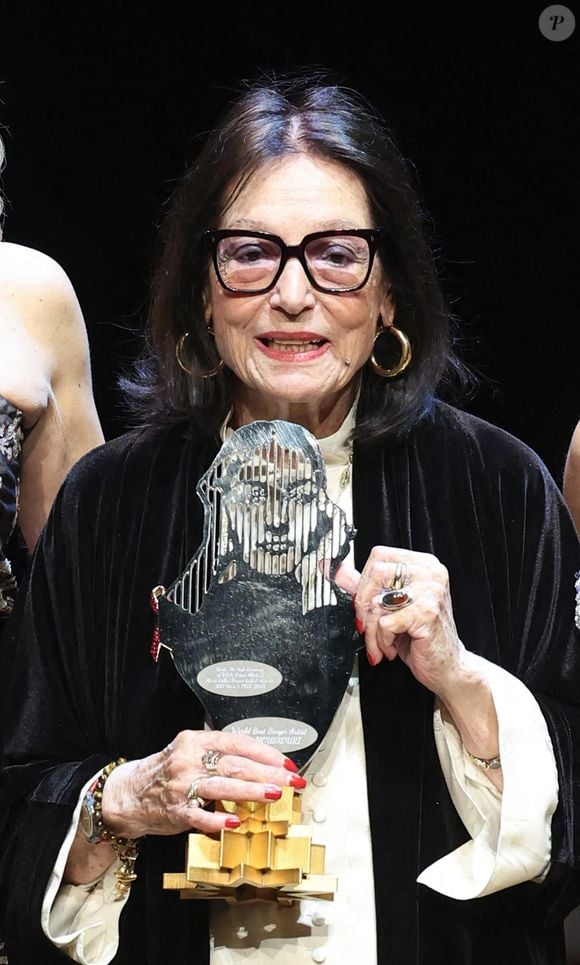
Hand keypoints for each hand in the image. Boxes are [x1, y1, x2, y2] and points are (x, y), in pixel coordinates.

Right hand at [102, 730, 303, 838]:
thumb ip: (219, 752)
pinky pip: (199, 816)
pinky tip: (235, 823)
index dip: (265, 753)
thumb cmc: (166, 772)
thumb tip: (260, 759)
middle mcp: (188, 759)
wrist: (129, 794)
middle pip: (234, 764)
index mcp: (196, 741)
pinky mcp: (175, 811)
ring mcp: (181, 785)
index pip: (237, 742)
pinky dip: (217, 820)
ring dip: (250, 791)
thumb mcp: (190, 751)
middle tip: (291, 781)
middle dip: (267, 773)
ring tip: (273, 795)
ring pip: (221, 786)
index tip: (286, 764)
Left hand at [334, 546, 465, 700]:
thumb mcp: (388, 606)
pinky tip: (392, 648)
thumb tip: (332, 567)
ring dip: (372, 631)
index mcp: (422, 564)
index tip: (364, 603)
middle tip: (366, 626)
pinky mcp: (427, 613)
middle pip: (375, 575)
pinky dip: (382, 640)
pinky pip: (385, 623)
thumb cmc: (419, 636)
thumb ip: (362, 584)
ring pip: (378, 602)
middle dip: (363, 607)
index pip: (378, 556)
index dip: (363, 581)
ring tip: (382, 643)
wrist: (445, 666)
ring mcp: (431, 591)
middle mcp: (430, 573)